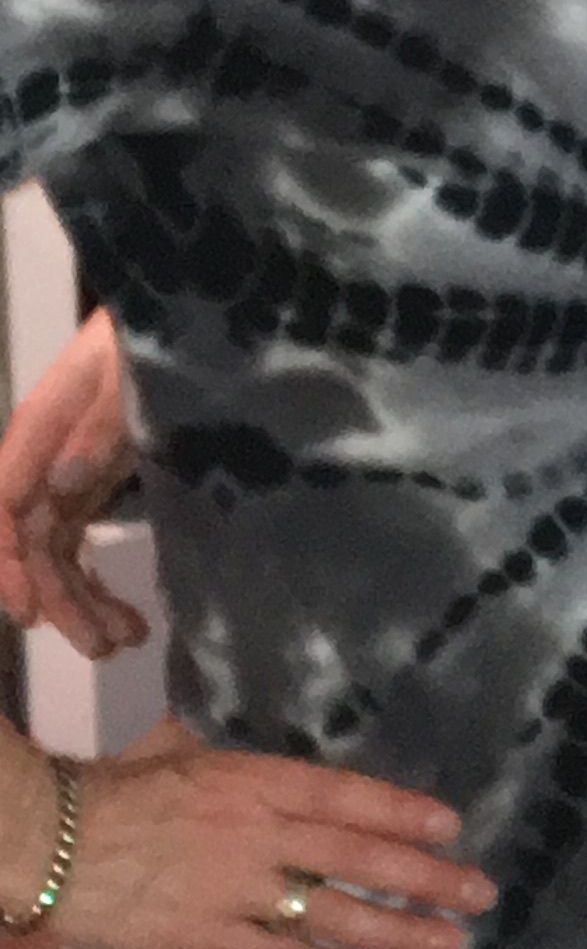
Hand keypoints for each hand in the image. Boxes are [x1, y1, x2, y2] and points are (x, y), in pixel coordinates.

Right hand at [0, 310, 141, 655]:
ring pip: (54, 546)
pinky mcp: (103, 473)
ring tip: (124, 643)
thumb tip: (60, 485)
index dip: (9, 560)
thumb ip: (104, 422)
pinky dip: (96, 580)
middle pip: (30, 535)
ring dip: (79, 600)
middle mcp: (50, 446)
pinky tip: (128, 618)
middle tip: (104, 648)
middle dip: (58, 596)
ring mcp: (74, 463)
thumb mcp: (142, 366)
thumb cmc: (174, 328)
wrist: (204, 300)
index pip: (4, 500)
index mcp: (48, 417)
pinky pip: (80, 537)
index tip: (33, 614)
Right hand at [6, 723, 496, 948]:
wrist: (46, 841)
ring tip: (450, 942)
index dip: (402, 812)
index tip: (451, 827)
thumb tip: (290, 777)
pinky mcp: (208, 938)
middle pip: (356, 855)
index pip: (346, 795)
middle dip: (424, 876)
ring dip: (398, 928)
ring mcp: (235, 888)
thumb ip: (247, 772)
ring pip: (333, 911)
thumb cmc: (116, 789)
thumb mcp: (187, 754)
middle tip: (479, 892)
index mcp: (253, 779)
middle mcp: (256, 831)